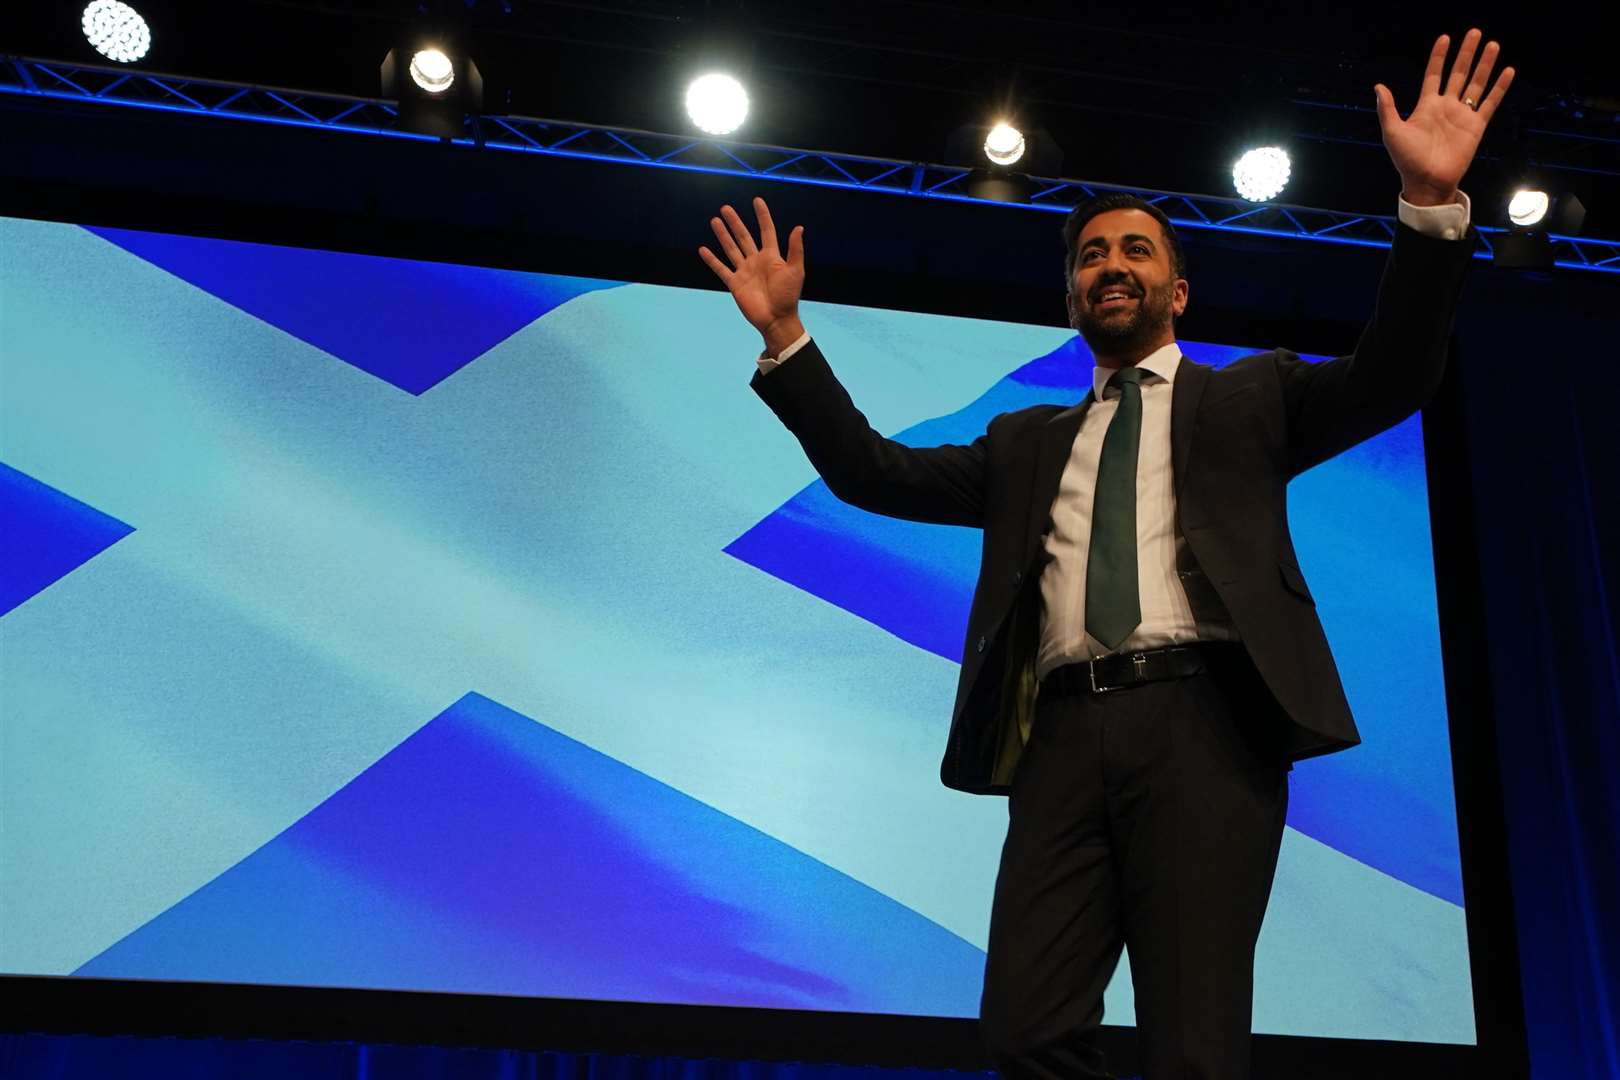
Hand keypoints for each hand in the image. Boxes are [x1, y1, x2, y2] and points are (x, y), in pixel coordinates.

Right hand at [698, 197, 804, 345]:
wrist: (776, 319)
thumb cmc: (789, 296)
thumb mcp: (796, 270)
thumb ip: (795, 249)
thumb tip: (799, 227)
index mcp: (771, 256)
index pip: (766, 230)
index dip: (762, 216)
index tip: (757, 201)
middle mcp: (756, 261)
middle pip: (744, 236)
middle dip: (735, 222)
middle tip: (725, 208)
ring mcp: (744, 271)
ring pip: (731, 248)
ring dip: (723, 235)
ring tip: (715, 220)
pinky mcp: (735, 283)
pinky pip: (721, 269)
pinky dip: (712, 259)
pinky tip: (703, 249)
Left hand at [1375, 29, 1514, 205]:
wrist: (1427, 181)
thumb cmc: (1408, 160)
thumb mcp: (1393, 132)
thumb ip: (1388, 109)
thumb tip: (1378, 86)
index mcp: (1426, 106)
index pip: (1434, 75)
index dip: (1439, 57)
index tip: (1445, 38)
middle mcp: (1446, 107)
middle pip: (1458, 73)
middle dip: (1466, 53)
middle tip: (1475, 32)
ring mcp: (1462, 115)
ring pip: (1476, 84)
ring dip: (1484, 65)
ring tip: (1493, 44)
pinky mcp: (1476, 126)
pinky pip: (1490, 103)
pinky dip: (1499, 87)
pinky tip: (1507, 71)